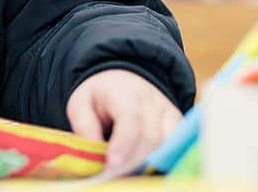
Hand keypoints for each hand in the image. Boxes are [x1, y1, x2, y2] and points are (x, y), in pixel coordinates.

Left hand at [65, 69, 181, 169]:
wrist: (123, 81)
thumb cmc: (99, 97)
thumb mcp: (80, 104)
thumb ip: (84, 127)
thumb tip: (95, 155)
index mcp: (124, 92)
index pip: (130, 118)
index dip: (123, 144)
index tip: (112, 165)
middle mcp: (151, 100)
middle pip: (151, 137)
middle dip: (133, 162)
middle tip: (114, 177)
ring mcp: (168, 111)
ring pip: (166, 144)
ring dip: (148, 164)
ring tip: (128, 175)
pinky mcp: (177, 123)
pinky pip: (176, 146)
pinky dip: (162, 161)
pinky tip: (144, 170)